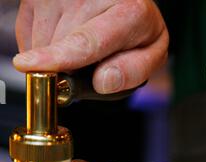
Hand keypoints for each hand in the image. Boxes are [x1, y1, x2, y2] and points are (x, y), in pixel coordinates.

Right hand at [14, 0, 168, 92]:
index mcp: (129, 13)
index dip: (57, 57)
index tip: (30, 64)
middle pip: (60, 46)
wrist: (124, 3)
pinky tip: (62, 40)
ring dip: (52, 57)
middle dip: (66, 68)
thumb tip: (102, 82)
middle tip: (86, 67)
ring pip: (40, 41)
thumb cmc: (137, 32)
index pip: (86, 41)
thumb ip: (132, 72)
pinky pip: (28, 32)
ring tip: (78, 51)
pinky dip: (40, 45)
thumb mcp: (150, 54)